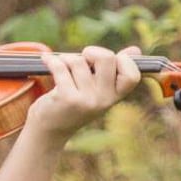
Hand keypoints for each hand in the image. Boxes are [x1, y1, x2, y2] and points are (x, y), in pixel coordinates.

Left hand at [23, 45, 142, 147]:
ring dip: (66, 58)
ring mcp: (86, 100)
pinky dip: (50, 61)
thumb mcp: (98, 90)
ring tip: (62, 66)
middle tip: (82, 59)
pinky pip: (60, 67)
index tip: (105, 60)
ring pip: (78, 61)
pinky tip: (45, 60)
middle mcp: (104, 100)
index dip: (122, 60)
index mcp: (116, 96)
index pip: (132, 75)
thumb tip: (135, 50)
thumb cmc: (75, 103)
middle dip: (92, 52)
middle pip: (107, 58)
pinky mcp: (66, 98)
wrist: (50, 129)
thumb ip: (114, 70)